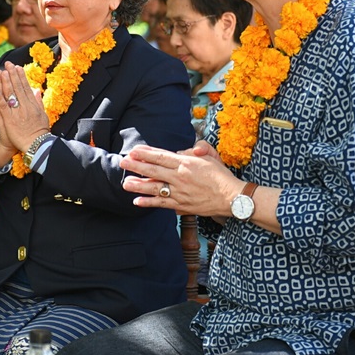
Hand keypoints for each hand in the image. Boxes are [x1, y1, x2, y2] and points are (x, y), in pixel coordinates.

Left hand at [0, 61, 49, 153]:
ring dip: (5, 83)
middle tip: (7, 64)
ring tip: (1, 72)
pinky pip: (3, 108)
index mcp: (33, 105)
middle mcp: (25, 107)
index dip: (21, 77)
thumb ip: (38, 102)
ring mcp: (17, 113)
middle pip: (18, 88)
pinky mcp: (9, 121)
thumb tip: (36, 90)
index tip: (17, 67)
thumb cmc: (40, 131)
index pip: (26, 88)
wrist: (37, 145)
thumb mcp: (43, 115)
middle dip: (12, 75)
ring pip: (10, 95)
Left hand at [120, 140, 243, 216]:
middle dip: (137, 166)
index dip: (146, 153)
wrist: (231, 197)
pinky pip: (161, 203)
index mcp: (186, 163)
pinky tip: (137, 202)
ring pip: (154, 188)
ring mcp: (179, 192)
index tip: (134, 150)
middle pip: (154, 171)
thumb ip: (197, 149)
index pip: (161, 157)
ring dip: (138, 185)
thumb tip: (183, 151)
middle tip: (123, 162)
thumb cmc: (221, 175)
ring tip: (125, 183)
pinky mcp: (181, 205)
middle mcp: (180, 177)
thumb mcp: (211, 156)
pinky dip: (149, 203)